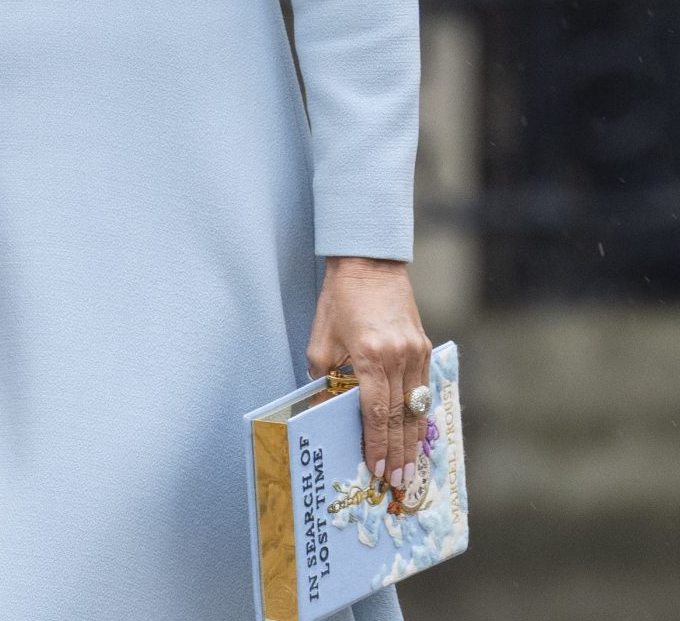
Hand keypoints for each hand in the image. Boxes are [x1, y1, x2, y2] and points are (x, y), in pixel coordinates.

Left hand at [308, 256, 434, 496]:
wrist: (369, 264)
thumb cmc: (338, 300)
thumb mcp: (321, 339)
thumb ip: (324, 378)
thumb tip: (325, 410)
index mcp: (371, 355)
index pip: (376, 411)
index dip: (377, 444)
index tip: (376, 468)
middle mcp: (399, 357)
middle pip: (401, 417)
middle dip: (399, 454)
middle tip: (399, 483)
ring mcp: (417, 353)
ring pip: (417, 408)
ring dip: (413, 442)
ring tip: (410, 471)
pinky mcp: (425, 348)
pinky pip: (424, 390)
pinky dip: (420, 416)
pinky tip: (417, 436)